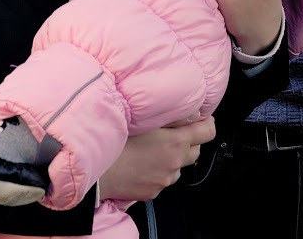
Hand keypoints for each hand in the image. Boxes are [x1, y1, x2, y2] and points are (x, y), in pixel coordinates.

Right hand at [98, 115, 215, 202]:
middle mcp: (174, 162)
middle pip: (195, 150)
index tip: (200, 119)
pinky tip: (143, 163)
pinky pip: (163, 179)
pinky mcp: (153, 192)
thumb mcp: (145, 118)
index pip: (208, 132)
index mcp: (176, 142)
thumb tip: (191, 111)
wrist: (94, 169)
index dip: (206, 123)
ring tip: (153, 149)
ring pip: (179, 166)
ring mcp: (164, 179)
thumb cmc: (115, 140)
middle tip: (171, 132)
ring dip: (173, 157)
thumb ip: (171, 113)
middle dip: (188, 140)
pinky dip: (159, 171)